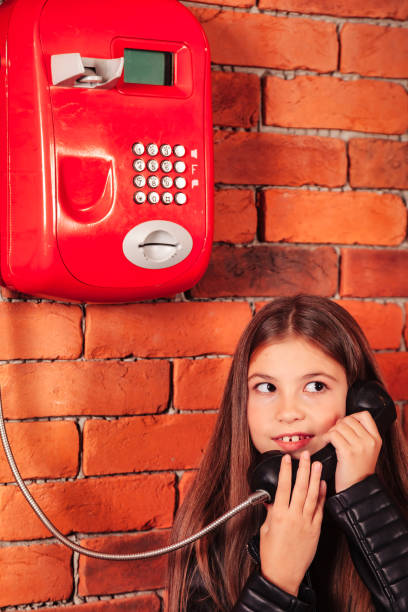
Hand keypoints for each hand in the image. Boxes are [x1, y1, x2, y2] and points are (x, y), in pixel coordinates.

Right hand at [259, 451, 325, 596]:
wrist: (283, 575)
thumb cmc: (272, 555)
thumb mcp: (266, 530)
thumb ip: (270, 512)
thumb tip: (271, 500)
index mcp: (279, 515)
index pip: (283, 487)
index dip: (285, 471)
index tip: (287, 458)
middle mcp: (294, 517)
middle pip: (300, 487)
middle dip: (303, 469)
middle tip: (306, 455)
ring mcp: (306, 523)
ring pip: (312, 496)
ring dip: (315, 478)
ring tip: (317, 464)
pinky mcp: (316, 530)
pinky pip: (320, 509)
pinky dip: (322, 496)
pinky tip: (323, 485)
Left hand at [322, 411, 381, 492]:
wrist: (356, 488)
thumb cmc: (357, 469)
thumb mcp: (367, 450)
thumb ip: (361, 435)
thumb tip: (343, 420)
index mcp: (376, 439)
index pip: (365, 415)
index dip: (352, 417)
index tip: (346, 425)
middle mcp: (370, 441)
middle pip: (349, 419)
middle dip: (339, 425)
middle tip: (335, 434)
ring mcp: (360, 446)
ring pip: (340, 426)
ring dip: (332, 431)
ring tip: (331, 439)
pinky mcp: (348, 452)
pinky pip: (333, 435)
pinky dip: (327, 437)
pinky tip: (327, 443)